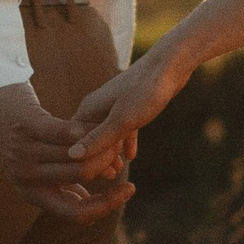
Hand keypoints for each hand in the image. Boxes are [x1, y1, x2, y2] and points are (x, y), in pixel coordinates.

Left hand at [0, 79, 133, 221]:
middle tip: (120, 152)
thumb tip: (92, 202)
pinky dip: (87, 130)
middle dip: (108, 163)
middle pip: (82, 176)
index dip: (107, 206)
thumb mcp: (39, 170)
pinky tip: (98, 125)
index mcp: (32, 195)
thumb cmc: (22, 143)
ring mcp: (23, 153)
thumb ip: (64, 186)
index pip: (76, 214)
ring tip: (112, 137)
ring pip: (77, 156)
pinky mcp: (26, 126)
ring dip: (102, 145)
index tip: (129, 189)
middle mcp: (25, 178)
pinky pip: (67, 133)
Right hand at [68, 41, 187, 171]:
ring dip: (111, 152)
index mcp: (89, 108)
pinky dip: (125, 141)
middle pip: (91, 137)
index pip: (75, 139)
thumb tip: (72, 155)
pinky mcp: (131, 103)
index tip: (89, 178)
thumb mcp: (122, 120)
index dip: (81, 159)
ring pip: (108, 133)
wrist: (171, 64)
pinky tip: (131, 155)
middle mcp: (98, 106)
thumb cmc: (145, 91)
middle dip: (97, 159)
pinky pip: (124, 127)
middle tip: (106, 179)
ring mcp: (114, 104)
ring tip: (116, 172)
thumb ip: (98, 138)